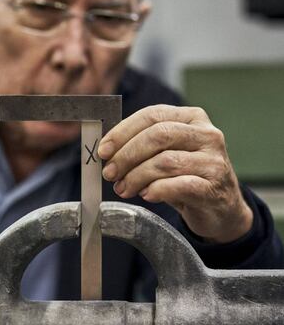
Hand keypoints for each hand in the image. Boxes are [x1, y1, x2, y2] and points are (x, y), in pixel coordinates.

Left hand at [98, 104, 252, 243]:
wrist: (221, 209)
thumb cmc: (188, 178)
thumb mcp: (168, 155)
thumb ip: (144, 149)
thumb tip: (108, 153)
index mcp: (192, 118)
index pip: (152, 115)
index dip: (123, 132)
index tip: (103, 150)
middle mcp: (207, 135)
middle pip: (158, 136)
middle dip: (127, 155)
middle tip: (110, 173)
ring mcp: (213, 161)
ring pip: (165, 162)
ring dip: (137, 177)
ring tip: (124, 188)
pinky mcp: (213, 187)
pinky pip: (180, 185)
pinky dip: (157, 190)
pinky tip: (147, 195)